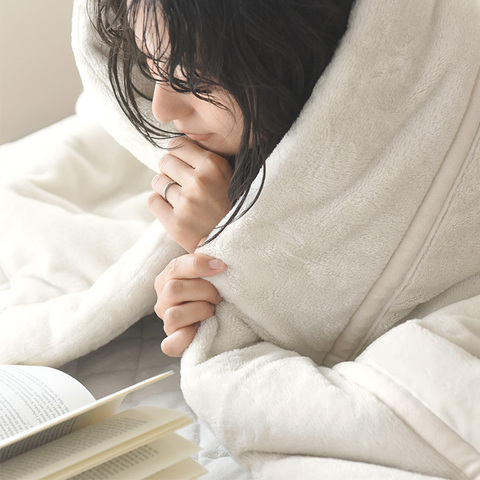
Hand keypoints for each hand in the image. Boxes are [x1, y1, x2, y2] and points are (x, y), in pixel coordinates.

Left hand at [148, 137, 232, 252]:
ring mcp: (186, 203)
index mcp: (213, 165)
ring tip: (180, 198)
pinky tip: (172, 209)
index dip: (177, 155)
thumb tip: (176, 145)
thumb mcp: (227, 175)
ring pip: (157, 181)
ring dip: (165, 188)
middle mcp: (199, 182)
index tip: (182, 165)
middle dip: (170, 171)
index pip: (177, 145)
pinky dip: (159, 204)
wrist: (238, 241)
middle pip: (164, 161)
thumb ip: (205, 159)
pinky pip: (153, 201)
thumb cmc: (231, 206)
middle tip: (181, 184)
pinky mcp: (176, 223)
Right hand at [154, 253, 226, 356]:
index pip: (176, 266)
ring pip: (174, 314)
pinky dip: (186, 338)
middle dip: (203, 290)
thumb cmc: (215, 291)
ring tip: (212, 311)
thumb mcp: (213, 272)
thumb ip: (208, 257)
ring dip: (200, 311)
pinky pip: (170, 344)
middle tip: (218, 295)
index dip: (199, 265)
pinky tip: (199, 331)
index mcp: (169, 277)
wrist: (223, 320)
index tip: (222, 266)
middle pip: (174, 289)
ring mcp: (166, 321)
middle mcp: (163, 299)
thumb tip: (207, 239)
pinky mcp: (172, 343)